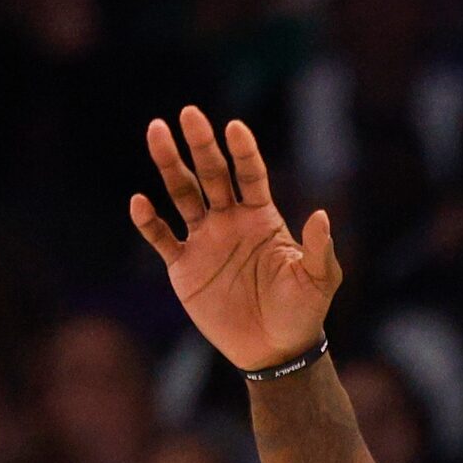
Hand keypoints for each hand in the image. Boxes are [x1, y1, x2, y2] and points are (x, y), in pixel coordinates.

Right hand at [129, 108, 338, 372]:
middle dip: (200, 145)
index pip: (250, 175)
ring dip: (169, 165)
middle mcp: (230, 221)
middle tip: (188, 113)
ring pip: (182, 194)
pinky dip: (149, 221)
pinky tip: (140, 201)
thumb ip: (319, 247)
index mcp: (263, 218)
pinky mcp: (183, 266)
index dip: (243, 152)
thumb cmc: (303, 311)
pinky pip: (161, 238)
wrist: (275, 349)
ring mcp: (204, 241)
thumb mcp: (319, 279)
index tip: (234, 127)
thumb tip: (321, 214)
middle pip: (212, 175)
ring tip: (156, 131)